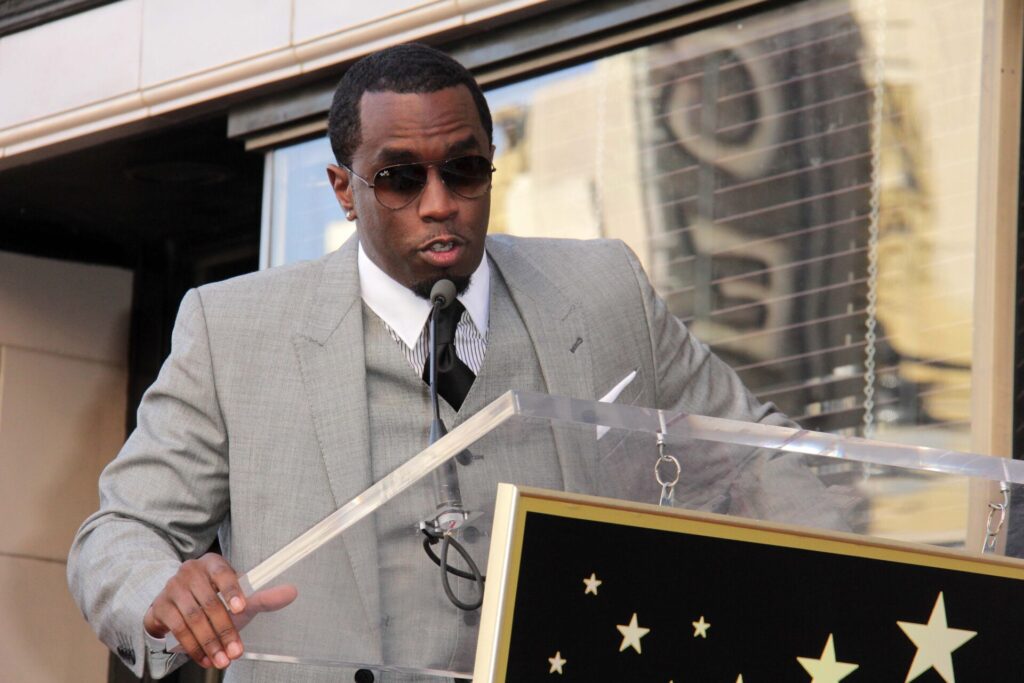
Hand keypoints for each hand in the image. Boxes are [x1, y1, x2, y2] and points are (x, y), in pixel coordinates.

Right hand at [143, 553, 295, 669]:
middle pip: (209, 602)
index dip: (232, 589)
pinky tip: (205, 659)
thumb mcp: (238, 597)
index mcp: (212, 563)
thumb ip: (263, 596)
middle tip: (237, 651)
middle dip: (225, 631)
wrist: (177, 607)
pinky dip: (193, 647)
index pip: (222, 572)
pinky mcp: (159, 606)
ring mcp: (171, 588)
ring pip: (193, 619)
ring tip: (223, 660)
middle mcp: (190, 571)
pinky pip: (177, 629)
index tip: (242, 608)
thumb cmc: (213, 599)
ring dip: (210, 643)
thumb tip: (292, 592)